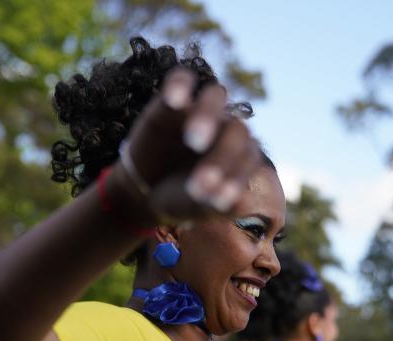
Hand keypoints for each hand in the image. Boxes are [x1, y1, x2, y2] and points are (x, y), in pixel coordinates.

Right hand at [116, 68, 262, 221]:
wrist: (144, 189)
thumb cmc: (179, 197)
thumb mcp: (195, 208)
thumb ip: (218, 204)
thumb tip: (244, 203)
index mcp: (240, 155)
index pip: (248, 158)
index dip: (236, 176)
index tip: (218, 199)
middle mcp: (224, 128)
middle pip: (236, 129)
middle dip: (222, 156)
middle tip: (202, 181)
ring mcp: (199, 110)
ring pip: (216, 97)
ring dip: (208, 116)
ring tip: (194, 140)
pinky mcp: (171, 100)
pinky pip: (181, 79)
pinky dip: (180, 85)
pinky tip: (174, 100)